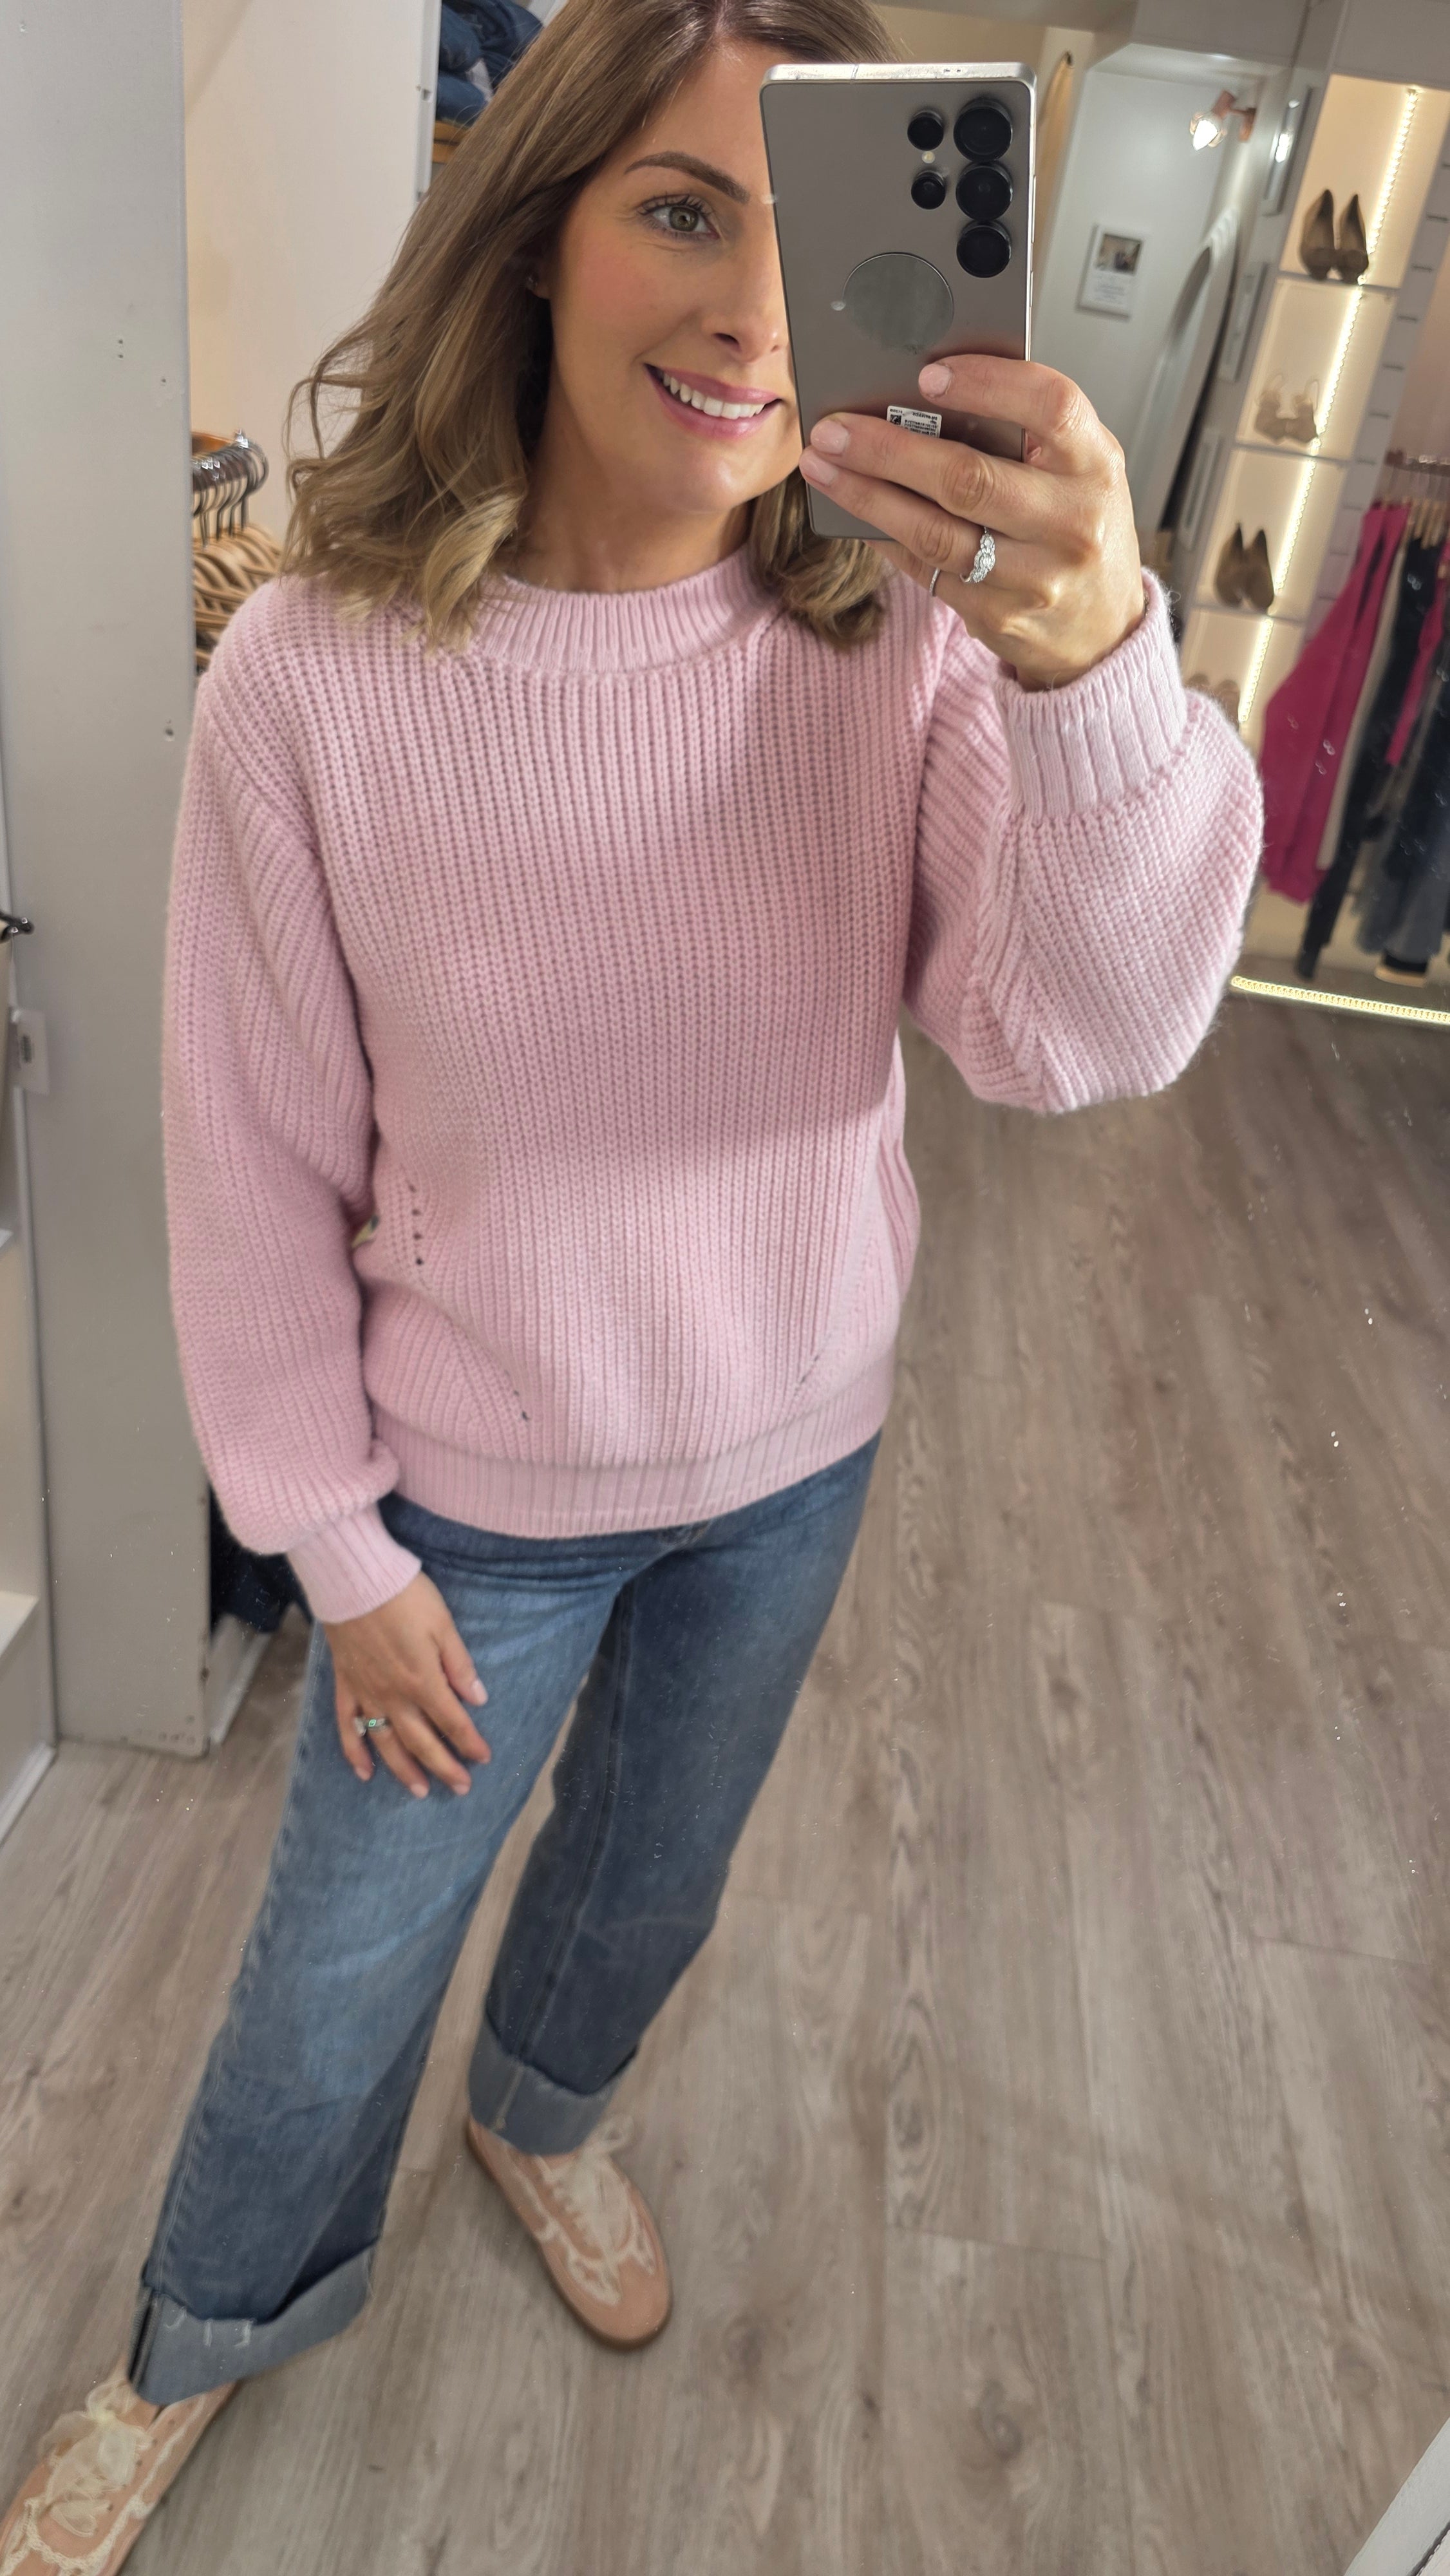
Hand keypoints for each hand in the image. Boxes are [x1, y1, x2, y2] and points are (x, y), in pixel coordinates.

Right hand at [326, 1571, 491, 1798]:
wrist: (354, 1579)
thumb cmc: (405, 1597)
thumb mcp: (443, 1625)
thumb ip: (460, 1665)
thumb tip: (478, 1699)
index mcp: (423, 1681)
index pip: (453, 1721)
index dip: (470, 1743)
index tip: (484, 1759)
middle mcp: (394, 1695)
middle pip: (422, 1741)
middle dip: (444, 1767)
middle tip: (461, 1788)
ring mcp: (367, 1692)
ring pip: (387, 1742)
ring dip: (404, 1770)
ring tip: (421, 1791)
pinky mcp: (345, 1683)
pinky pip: (348, 1726)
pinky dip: (354, 1752)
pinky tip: (364, 1772)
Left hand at [797, 353, 1146, 689]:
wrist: (1105, 627)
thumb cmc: (1080, 524)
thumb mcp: (1078, 465)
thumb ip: (1026, 429)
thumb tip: (924, 395)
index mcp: (1096, 463)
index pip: (1049, 407)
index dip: (986, 384)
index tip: (927, 374)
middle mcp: (1071, 522)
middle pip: (968, 478)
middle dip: (889, 450)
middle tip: (834, 428)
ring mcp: (1035, 578)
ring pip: (935, 534)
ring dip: (868, 497)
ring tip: (824, 466)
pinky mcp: (1000, 619)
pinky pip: (927, 572)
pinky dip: (886, 537)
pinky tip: (856, 512)